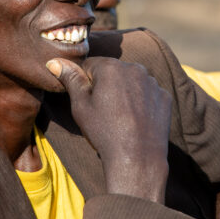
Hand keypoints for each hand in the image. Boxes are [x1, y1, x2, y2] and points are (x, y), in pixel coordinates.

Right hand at [46, 57, 171, 202]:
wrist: (137, 158)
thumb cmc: (104, 132)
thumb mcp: (81, 106)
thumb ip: (71, 79)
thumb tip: (54, 60)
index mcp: (111, 67)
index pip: (90, 66)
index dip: (85, 83)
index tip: (88, 102)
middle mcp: (135, 68)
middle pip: (113, 72)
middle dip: (106, 85)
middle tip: (104, 112)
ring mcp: (152, 82)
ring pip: (132, 81)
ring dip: (125, 92)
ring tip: (120, 117)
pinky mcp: (164, 96)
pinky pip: (148, 93)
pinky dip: (142, 101)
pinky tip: (136, 119)